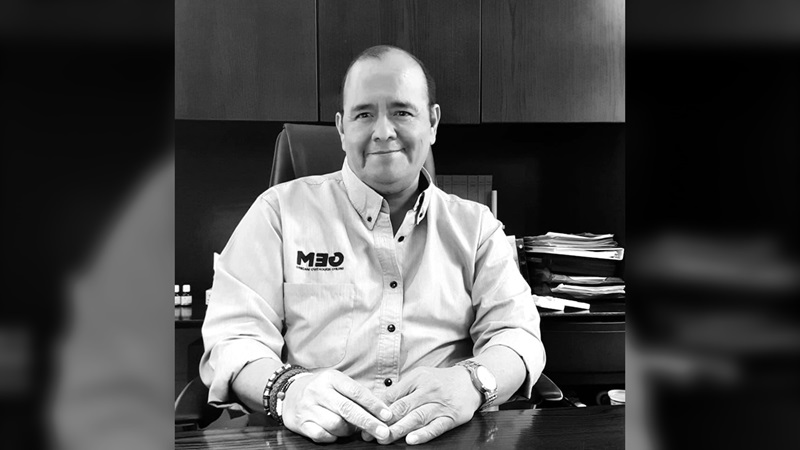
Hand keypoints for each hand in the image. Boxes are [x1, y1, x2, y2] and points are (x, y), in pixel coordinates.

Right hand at [281, 369, 392, 442]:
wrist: (288, 393)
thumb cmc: (321, 389)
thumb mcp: (337, 383)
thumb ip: (356, 395)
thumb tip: (380, 411)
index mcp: (331, 378)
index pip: (356, 391)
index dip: (374, 405)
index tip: (387, 415)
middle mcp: (319, 391)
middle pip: (348, 409)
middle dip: (368, 422)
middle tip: (383, 432)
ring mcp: (308, 407)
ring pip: (336, 424)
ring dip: (348, 430)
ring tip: (350, 429)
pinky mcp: (301, 423)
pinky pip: (322, 435)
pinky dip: (332, 436)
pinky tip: (334, 433)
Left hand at [363, 366, 482, 444]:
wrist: (471, 381)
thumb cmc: (440, 381)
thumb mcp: (420, 377)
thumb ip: (401, 390)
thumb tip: (378, 404)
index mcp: (417, 378)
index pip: (393, 395)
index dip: (377, 410)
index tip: (365, 421)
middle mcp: (428, 390)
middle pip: (403, 407)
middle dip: (385, 422)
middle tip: (371, 433)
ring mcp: (440, 404)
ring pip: (417, 417)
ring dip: (399, 429)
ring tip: (385, 438)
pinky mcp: (452, 417)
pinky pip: (436, 427)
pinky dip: (423, 434)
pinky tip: (411, 439)